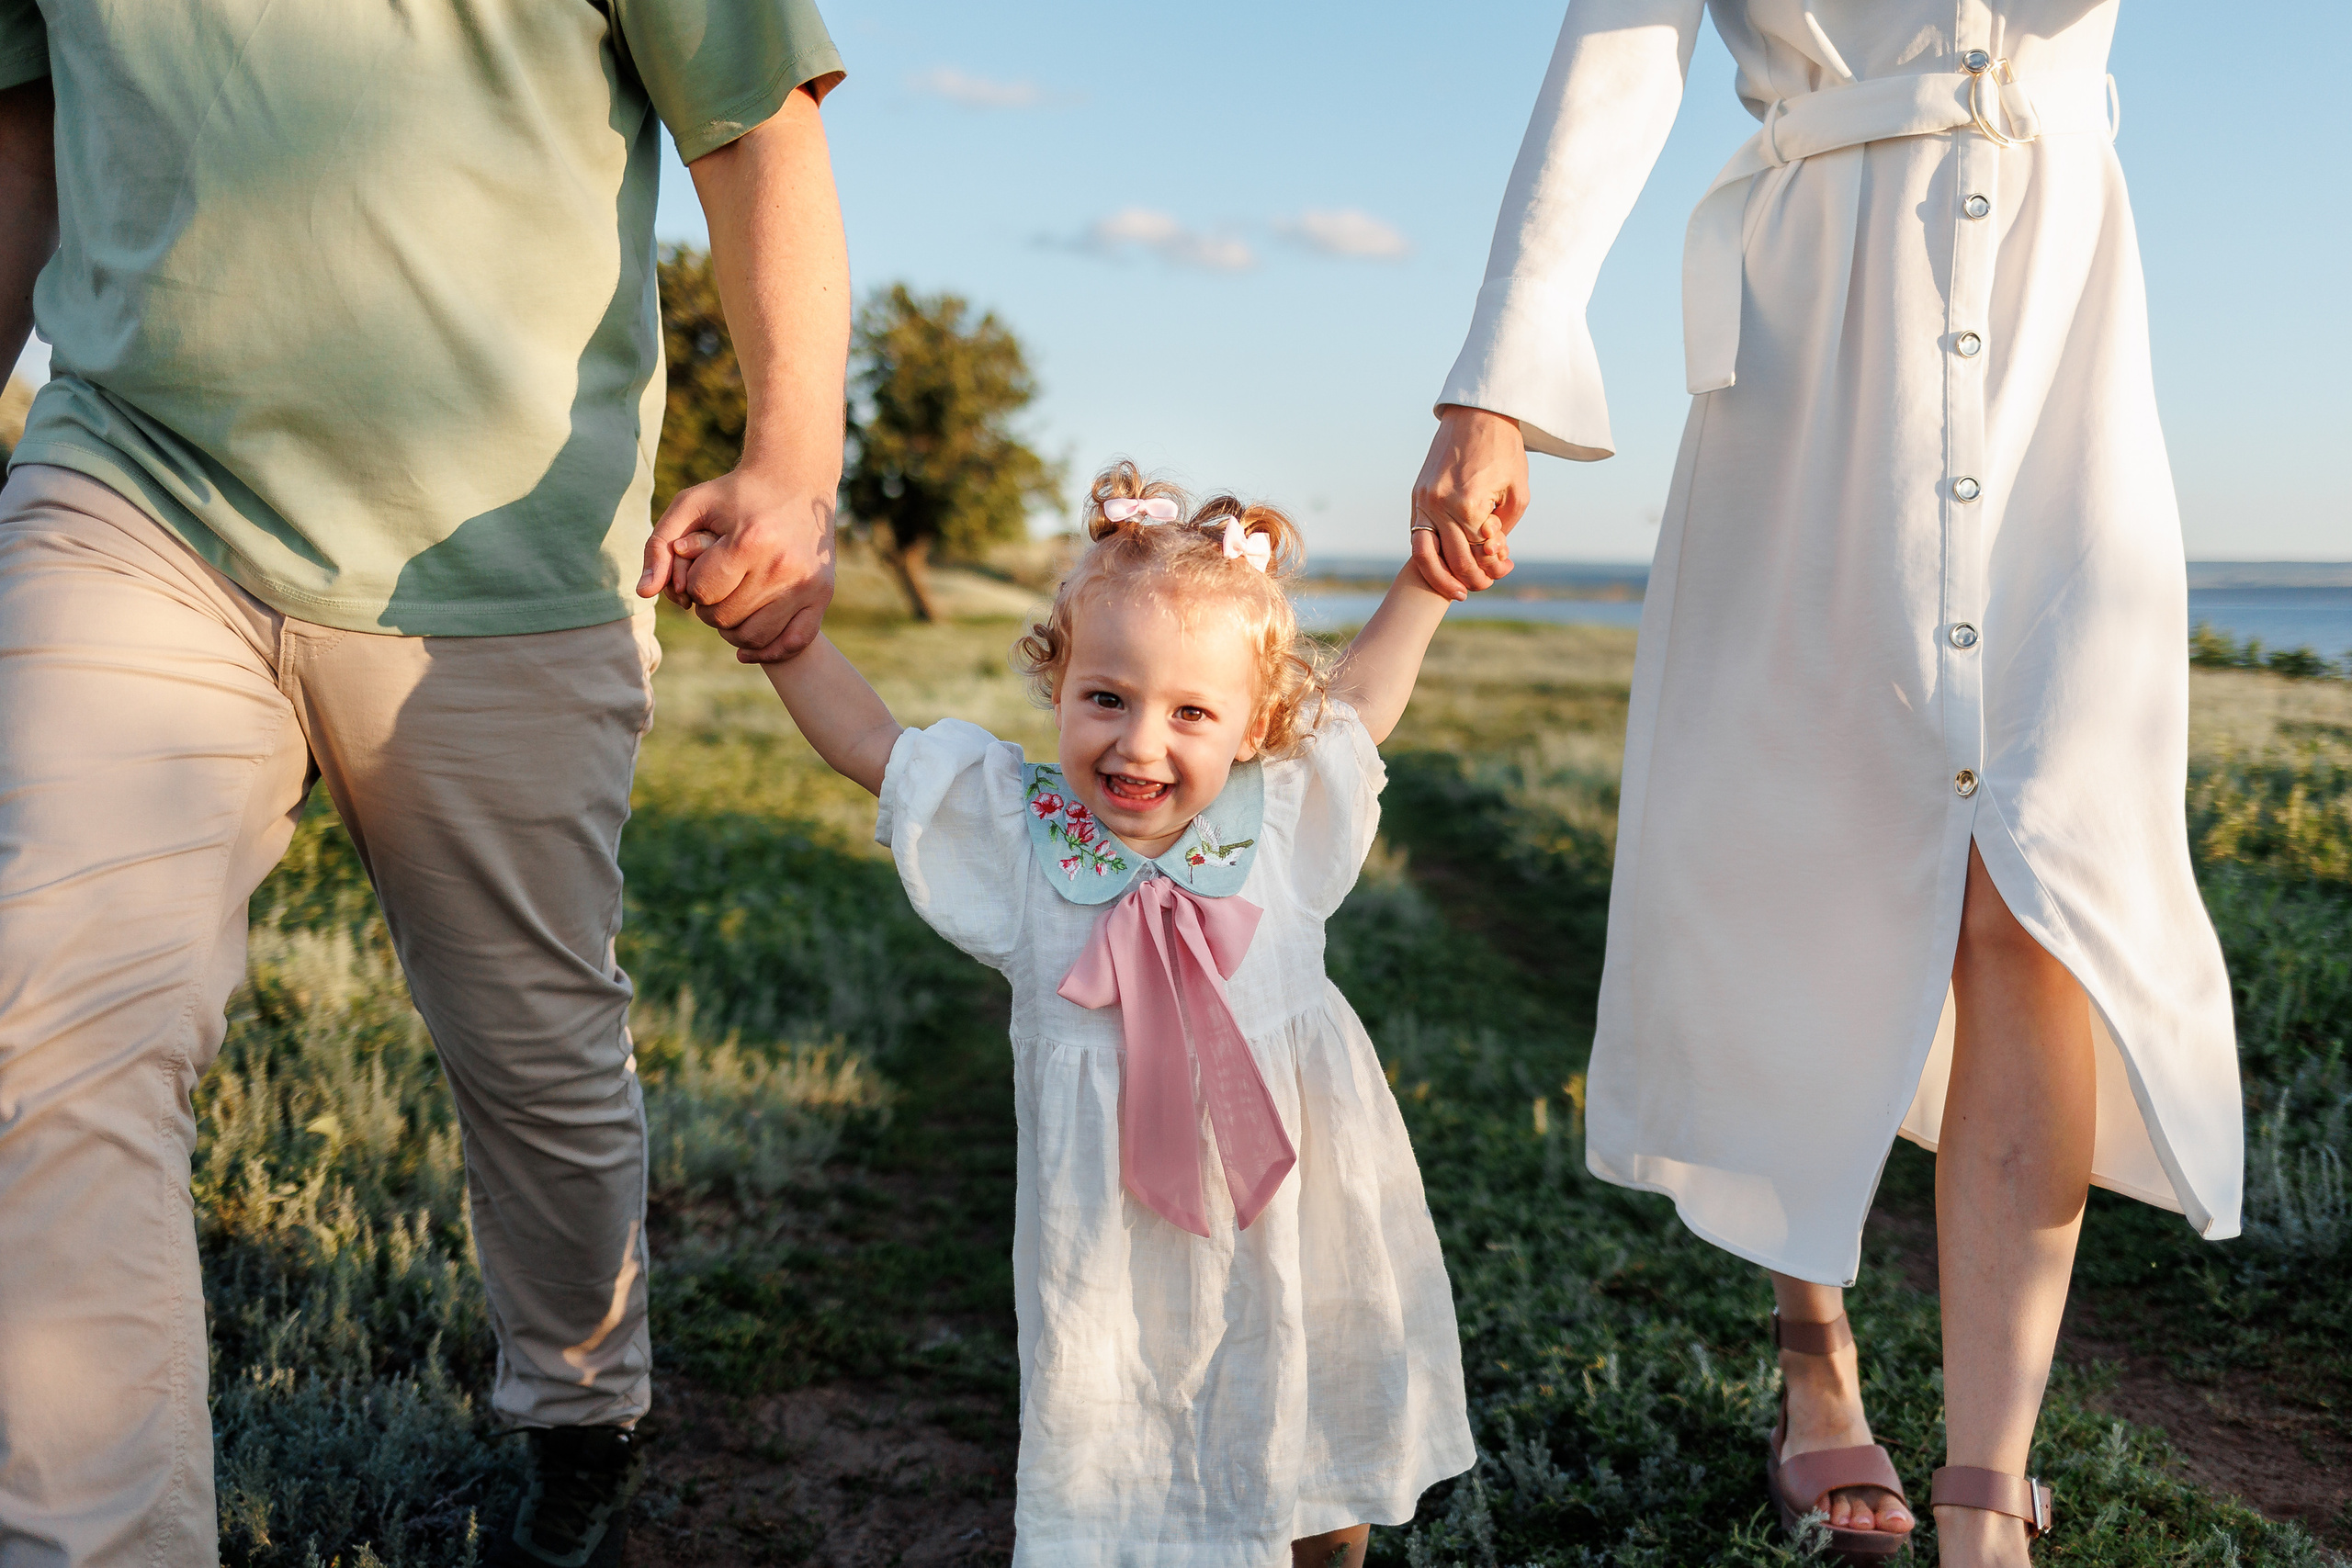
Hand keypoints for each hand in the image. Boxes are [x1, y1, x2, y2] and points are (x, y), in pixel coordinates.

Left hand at [638, 466, 835, 662]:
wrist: (796, 478)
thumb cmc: (736, 492)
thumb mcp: (691, 505)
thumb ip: (659, 545)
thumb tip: (644, 592)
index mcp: (749, 541)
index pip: (702, 592)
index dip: (691, 585)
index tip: (700, 568)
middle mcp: (780, 565)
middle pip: (725, 618)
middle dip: (709, 608)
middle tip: (713, 589)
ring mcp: (805, 582)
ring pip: (754, 636)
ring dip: (732, 630)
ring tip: (729, 607)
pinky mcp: (822, 593)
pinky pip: (794, 642)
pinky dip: (768, 651)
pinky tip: (748, 648)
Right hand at [1410, 405, 1528, 598]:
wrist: (1478, 414)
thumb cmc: (1504, 451)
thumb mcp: (1517, 492)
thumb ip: (1504, 528)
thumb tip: (1491, 555)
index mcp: (1469, 506)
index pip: (1479, 553)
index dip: (1494, 566)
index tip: (1506, 569)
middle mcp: (1441, 506)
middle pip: (1454, 560)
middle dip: (1472, 579)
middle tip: (1484, 585)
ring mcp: (1424, 502)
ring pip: (1425, 556)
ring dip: (1441, 579)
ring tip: (1456, 592)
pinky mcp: (1417, 496)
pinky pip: (1418, 536)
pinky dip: (1430, 555)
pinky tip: (1442, 565)